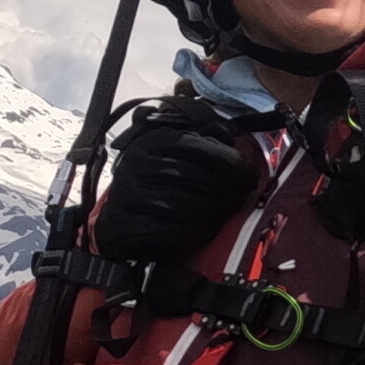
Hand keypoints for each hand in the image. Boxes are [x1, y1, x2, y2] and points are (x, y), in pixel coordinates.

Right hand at [93, 103, 266, 263]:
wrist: (115, 221)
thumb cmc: (153, 183)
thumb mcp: (170, 154)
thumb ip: (199, 141)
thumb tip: (228, 133)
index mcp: (151, 141)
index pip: (196, 146)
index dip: (228, 160)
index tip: (249, 173)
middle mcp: (137, 164)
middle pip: (193, 176)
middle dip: (226, 189)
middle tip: (244, 197)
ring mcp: (129, 195)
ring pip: (184, 203)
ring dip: (215, 211)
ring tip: (228, 213)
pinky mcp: (127, 224)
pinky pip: (171, 229)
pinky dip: (196, 231)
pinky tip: (210, 229)